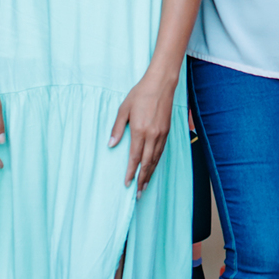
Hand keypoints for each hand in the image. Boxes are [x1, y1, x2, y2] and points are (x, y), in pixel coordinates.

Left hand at [110, 71, 175, 195]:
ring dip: (150, 174)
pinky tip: (153, 168)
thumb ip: (117, 128)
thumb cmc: (140, 94)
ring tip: (145, 186)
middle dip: (142, 179)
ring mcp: (162, 134)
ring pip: (156, 159)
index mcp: (140, 131)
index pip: (135, 158)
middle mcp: (153, 136)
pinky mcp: (167, 132)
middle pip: (147, 163)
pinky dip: (156, 163)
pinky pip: (161, 152)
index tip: (127, 183)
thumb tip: (111, 145)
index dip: (131, 172)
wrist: (161, 84)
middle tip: (138, 194)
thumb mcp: (124, 109)